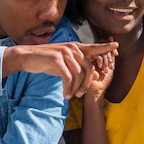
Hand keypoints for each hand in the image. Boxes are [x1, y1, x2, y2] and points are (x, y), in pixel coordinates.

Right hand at [3, 41, 117, 98]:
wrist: (26, 57)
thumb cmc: (46, 61)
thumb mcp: (63, 61)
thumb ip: (76, 65)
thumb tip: (91, 74)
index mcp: (75, 47)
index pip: (94, 48)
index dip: (105, 48)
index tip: (117, 47)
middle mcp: (72, 48)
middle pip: (89, 68)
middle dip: (87, 84)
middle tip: (81, 94)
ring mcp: (65, 52)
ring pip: (79, 75)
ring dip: (76, 88)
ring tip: (71, 96)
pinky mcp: (57, 59)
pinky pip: (68, 78)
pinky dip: (68, 88)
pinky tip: (65, 95)